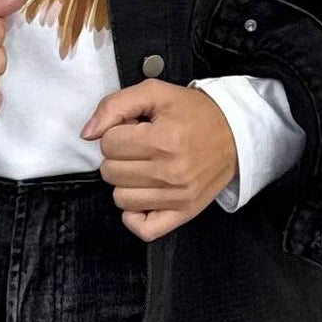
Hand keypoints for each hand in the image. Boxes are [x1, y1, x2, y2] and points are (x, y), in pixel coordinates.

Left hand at [80, 81, 237, 243]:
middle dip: (119, 156)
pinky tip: (142, 195)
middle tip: (140, 146)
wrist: (234, 133)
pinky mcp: (184, 213)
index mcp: (164, 138)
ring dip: (126, 181)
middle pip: (111, 172)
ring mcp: (178, 197)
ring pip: (121, 198)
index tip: (134, 129)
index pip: (108, 143)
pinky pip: (143, 229)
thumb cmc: (193, 113)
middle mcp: (171, 171)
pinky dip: (135, 215)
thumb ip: (115, 105)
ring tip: (144, 166)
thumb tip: (88, 133)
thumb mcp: (155, 93)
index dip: (116, 132)